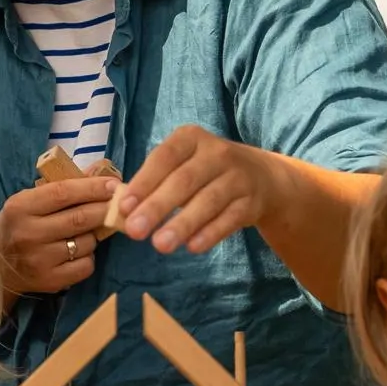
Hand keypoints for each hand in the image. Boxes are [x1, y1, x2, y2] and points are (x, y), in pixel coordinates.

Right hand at [0, 177, 116, 296]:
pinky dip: (88, 257)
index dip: (92, 187)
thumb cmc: (17, 227)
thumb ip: (62, 188)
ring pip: (86, 243)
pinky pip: (85, 266)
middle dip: (105, 209)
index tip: (113, 185)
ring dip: (94, 236)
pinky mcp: (49, 281)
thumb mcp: (28, 202)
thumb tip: (101, 172)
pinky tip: (77, 253)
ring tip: (85, 233)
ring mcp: (39, 259)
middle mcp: (28, 233)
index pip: (63, 192)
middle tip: (119, 205)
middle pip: (80, 218)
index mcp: (20, 207)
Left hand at [115, 125, 277, 255]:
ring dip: (182, 224)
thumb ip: (154, 182)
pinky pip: (229, 219)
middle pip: (184, 181)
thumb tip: (125, 209)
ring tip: (160, 245)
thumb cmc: (204, 171)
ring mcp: (237, 177)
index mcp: (191, 138)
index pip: (164, 157)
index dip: (144, 182)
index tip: (125, 207)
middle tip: (134, 231)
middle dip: (157, 207)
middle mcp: (216, 153)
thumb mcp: (181, 164)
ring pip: (208, 201)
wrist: (261, 177)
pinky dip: (210, 233)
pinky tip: (192, 247)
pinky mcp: (251, 202)